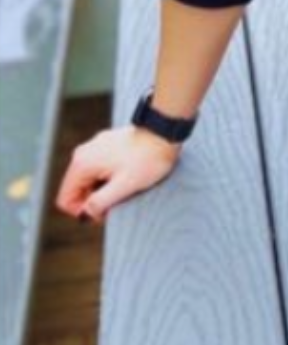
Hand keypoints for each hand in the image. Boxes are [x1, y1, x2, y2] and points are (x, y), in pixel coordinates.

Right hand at [55, 125, 182, 224]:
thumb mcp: (124, 186)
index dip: (83, 212)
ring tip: (126, 184)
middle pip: (77, 190)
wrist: (165, 131)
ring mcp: (95, 147)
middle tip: (119, 199)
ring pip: (90, 180)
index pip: (65, 199)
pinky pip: (100, 169)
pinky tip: (129, 173)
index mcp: (82, 163)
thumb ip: (100, 202)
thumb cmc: (148, 159)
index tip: (105, 211)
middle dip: (95, 200)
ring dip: (104, 188)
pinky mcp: (107, 145)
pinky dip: (111, 176)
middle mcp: (83, 153)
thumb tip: (85, 213)